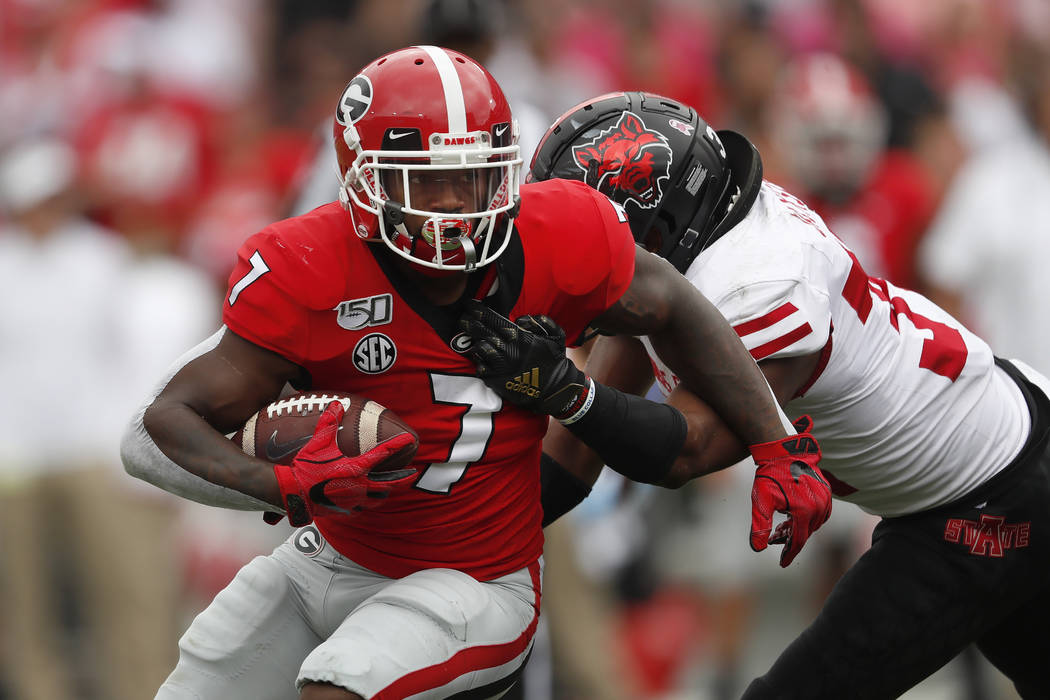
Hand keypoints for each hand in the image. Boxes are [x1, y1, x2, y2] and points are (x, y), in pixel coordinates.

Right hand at [271, 401, 416, 525]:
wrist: (293, 493)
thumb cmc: (306, 468)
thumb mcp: (318, 443)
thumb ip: (328, 423)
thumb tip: (336, 404)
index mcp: (355, 468)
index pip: (383, 454)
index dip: (398, 445)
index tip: (409, 440)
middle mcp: (359, 486)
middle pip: (389, 484)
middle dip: (401, 478)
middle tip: (410, 474)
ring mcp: (354, 501)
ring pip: (378, 499)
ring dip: (384, 492)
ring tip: (389, 488)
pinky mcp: (346, 511)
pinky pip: (362, 509)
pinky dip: (366, 504)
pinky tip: (365, 501)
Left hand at [459, 301, 590, 420]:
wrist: (554, 390)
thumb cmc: (554, 361)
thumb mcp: (556, 336)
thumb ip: (541, 321)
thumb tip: (521, 319)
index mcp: (520, 337)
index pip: (494, 319)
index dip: (479, 311)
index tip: (470, 304)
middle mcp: (508, 350)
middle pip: (482, 331)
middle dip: (469, 322)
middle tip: (463, 317)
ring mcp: (501, 366)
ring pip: (480, 348)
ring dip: (474, 340)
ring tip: (469, 336)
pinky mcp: (497, 380)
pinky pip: (481, 367)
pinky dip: (478, 360)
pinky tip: (478, 355)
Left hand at [748, 415, 831, 566]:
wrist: (782, 450)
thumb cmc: (770, 474)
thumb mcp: (761, 501)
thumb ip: (760, 526)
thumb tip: (758, 549)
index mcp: (805, 512)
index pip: (798, 542)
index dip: (789, 554)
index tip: (782, 564)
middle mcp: (819, 507)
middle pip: (805, 533)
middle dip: (790, 539)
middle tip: (774, 539)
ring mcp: (825, 499)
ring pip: (813, 524)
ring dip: (798, 529)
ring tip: (781, 527)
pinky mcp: (827, 491)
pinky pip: (820, 513)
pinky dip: (807, 518)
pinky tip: (793, 516)